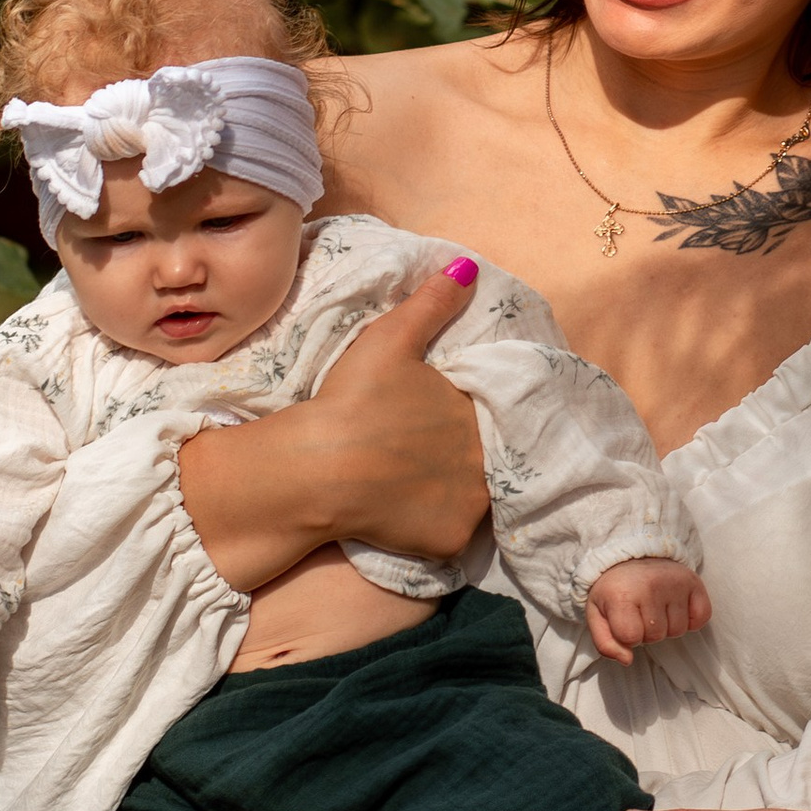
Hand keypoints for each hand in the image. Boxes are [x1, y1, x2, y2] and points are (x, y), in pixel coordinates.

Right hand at [181, 261, 488, 590]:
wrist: (320, 468)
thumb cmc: (356, 399)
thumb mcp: (392, 339)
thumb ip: (433, 303)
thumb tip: (467, 267)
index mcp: (481, 413)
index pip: (491, 414)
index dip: (466, 415)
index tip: (437, 418)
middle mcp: (489, 462)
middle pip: (485, 458)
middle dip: (463, 454)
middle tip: (421, 451)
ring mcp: (471, 507)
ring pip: (471, 497)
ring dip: (453, 490)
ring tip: (415, 480)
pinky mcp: (447, 543)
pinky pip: (448, 534)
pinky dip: (432, 525)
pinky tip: (406, 511)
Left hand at [586, 557, 712, 665]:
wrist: (632, 556)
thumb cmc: (615, 590)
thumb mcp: (597, 615)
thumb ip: (605, 644)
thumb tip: (627, 660)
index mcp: (621, 595)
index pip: (631, 638)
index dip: (627, 635)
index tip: (624, 619)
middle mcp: (650, 586)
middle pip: (656, 636)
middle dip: (647, 631)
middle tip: (641, 611)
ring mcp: (675, 583)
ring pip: (678, 630)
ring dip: (667, 625)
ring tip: (657, 606)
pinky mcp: (694, 582)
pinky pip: (702, 618)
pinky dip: (692, 619)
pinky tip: (676, 607)